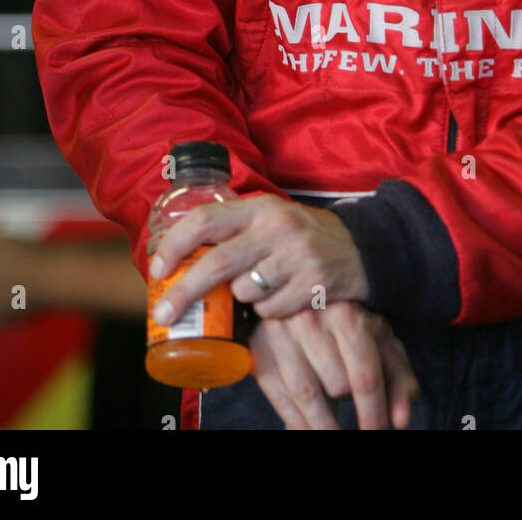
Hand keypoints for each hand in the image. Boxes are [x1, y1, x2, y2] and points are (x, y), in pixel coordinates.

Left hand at [149, 196, 368, 325]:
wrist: (364, 248)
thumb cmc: (303, 236)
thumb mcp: (271, 218)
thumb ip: (234, 230)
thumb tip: (181, 258)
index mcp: (259, 206)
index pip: (205, 219)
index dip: (175, 245)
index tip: (157, 270)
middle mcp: (275, 227)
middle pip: (216, 263)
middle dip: (183, 292)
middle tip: (163, 314)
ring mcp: (295, 256)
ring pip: (244, 292)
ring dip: (244, 299)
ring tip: (264, 287)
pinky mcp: (314, 284)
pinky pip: (272, 311)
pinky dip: (272, 311)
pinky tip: (288, 297)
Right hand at [250, 301, 419, 430]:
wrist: (301, 294)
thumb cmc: (351, 325)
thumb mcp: (381, 342)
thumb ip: (399, 380)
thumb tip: (401, 422)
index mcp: (348, 316)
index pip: (365, 378)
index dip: (374, 416)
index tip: (377, 434)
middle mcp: (312, 320)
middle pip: (337, 386)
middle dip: (349, 406)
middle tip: (354, 409)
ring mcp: (281, 334)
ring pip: (307, 397)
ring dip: (324, 426)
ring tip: (335, 432)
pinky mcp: (261, 350)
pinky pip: (280, 399)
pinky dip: (297, 423)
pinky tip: (311, 430)